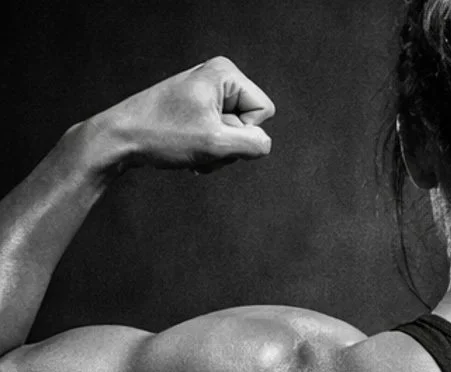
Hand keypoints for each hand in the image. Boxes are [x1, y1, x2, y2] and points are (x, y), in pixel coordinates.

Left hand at [93, 56, 274, 172]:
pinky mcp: (195, 106)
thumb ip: (254, 144)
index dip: (243, 131)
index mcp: (225, 73)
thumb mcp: (216, 144)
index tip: (213, 132)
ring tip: (191, 149)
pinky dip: (207, 148)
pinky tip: (188, 150)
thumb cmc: (160, 135)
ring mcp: (205, 91)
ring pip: (234, 132)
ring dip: (217, 150)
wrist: (118, 139)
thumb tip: (263, 144)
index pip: (264, 110)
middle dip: (228, 143)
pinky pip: (219, 133)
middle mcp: (217, 76)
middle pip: (249, 121)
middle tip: (200, 144)